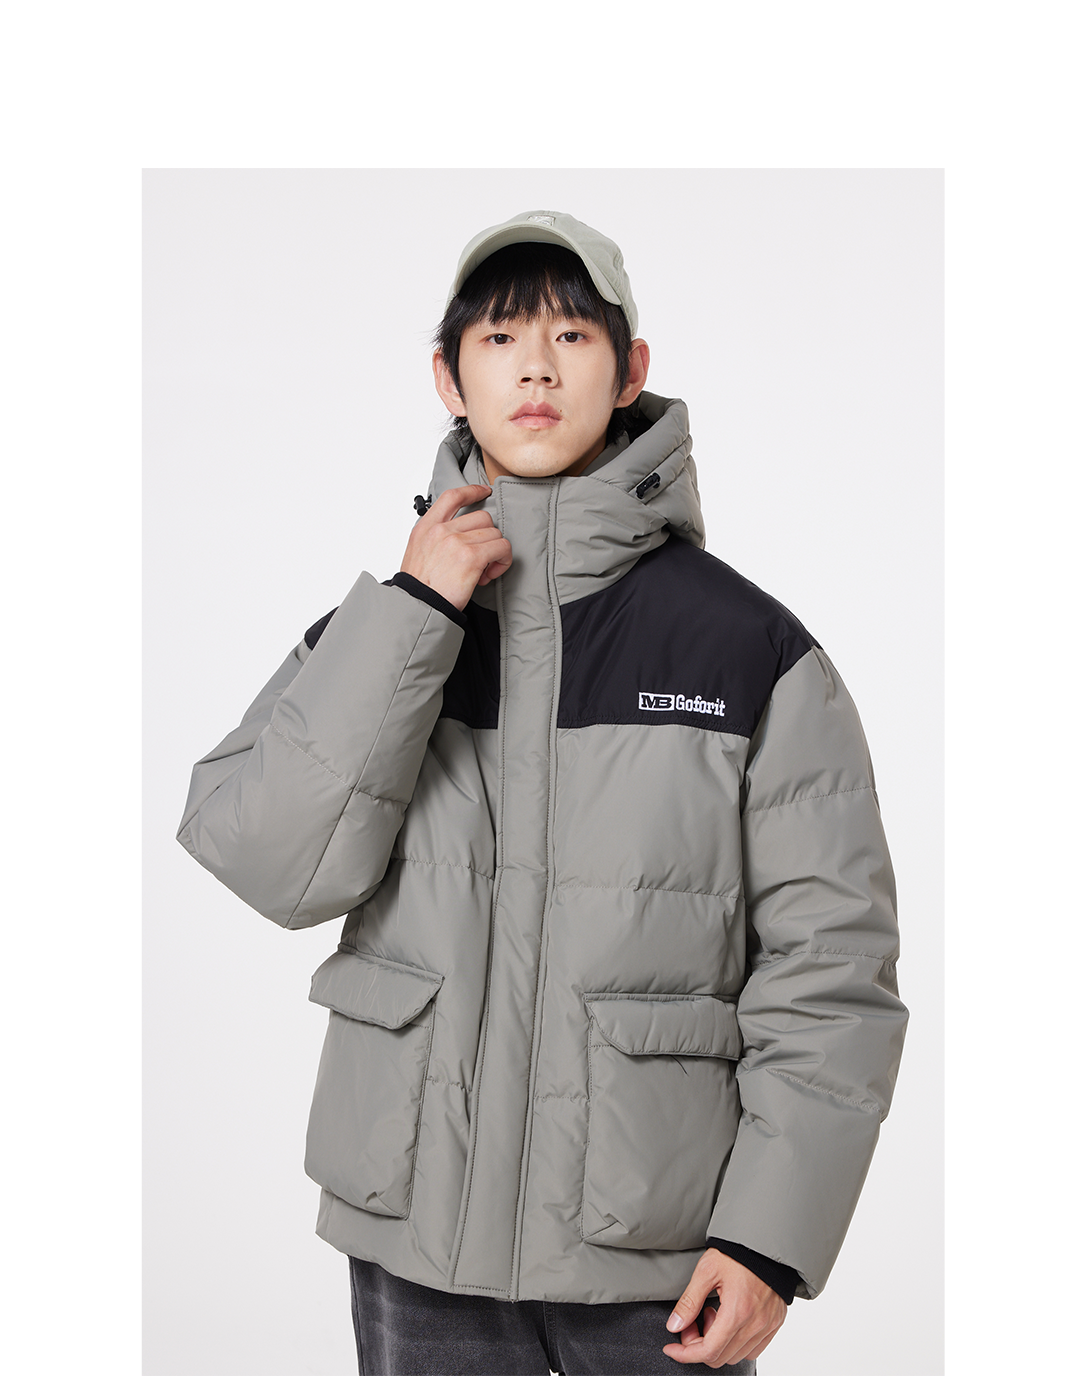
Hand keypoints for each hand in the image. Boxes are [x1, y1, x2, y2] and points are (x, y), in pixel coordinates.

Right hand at [400, 483, 512, 612]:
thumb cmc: (419, 587)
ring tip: (482, 571)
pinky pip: (502, 548)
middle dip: (487, 537)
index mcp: (426, 527)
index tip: (485, 492)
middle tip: (480, 559)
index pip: (453, 496)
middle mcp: (442, 530)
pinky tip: (488, 575)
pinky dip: (502, 561)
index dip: (472, 491)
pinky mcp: (472, 557)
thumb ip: (436, 538)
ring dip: (495, 552)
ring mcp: (457, 542)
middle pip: (482, 517)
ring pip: (495, 534)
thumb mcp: (418, 551)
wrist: (418, 606)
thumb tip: (462, 536)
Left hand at [662, 1247, 787, 1369]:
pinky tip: (728, 1321)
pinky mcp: (774, 1324)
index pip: (708, 1351)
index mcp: (737, 1312)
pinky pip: (752, 1349)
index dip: (685, 1354)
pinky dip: (735, 1344)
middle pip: (720, 1357)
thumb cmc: (736, 1253)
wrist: (764, 1243)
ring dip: (717, 1344)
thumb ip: (689, 1302)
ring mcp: (767, 1326)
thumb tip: (674, 1326)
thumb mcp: (706, 1271)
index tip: (672, 1348)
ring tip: (713, 1315)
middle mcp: (755, 1324)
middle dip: (698, 1346)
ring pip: (735, 1356)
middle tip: (692, 1323)